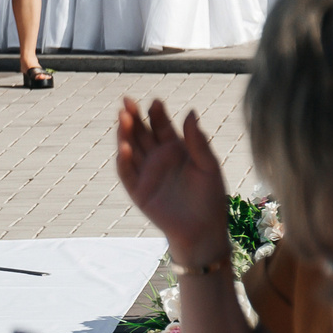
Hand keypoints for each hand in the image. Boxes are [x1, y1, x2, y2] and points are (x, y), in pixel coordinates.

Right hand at [116, 98, 232, 267]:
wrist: (203, 230)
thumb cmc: (210, 198)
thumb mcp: (209, 166)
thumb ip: (198, 141)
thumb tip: (190, 112)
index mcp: (175, 148)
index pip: (161, 125)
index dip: (156, 113)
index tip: (155, 102)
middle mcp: (157, 157)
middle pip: (141, 132)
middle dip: (133, 116)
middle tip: (127, 102)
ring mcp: (145, 173)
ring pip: (130, 148)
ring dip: (125, 133)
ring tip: (123, 117)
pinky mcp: (137, 190)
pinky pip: (127, 172)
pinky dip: (123, 160)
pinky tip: (125, 147)